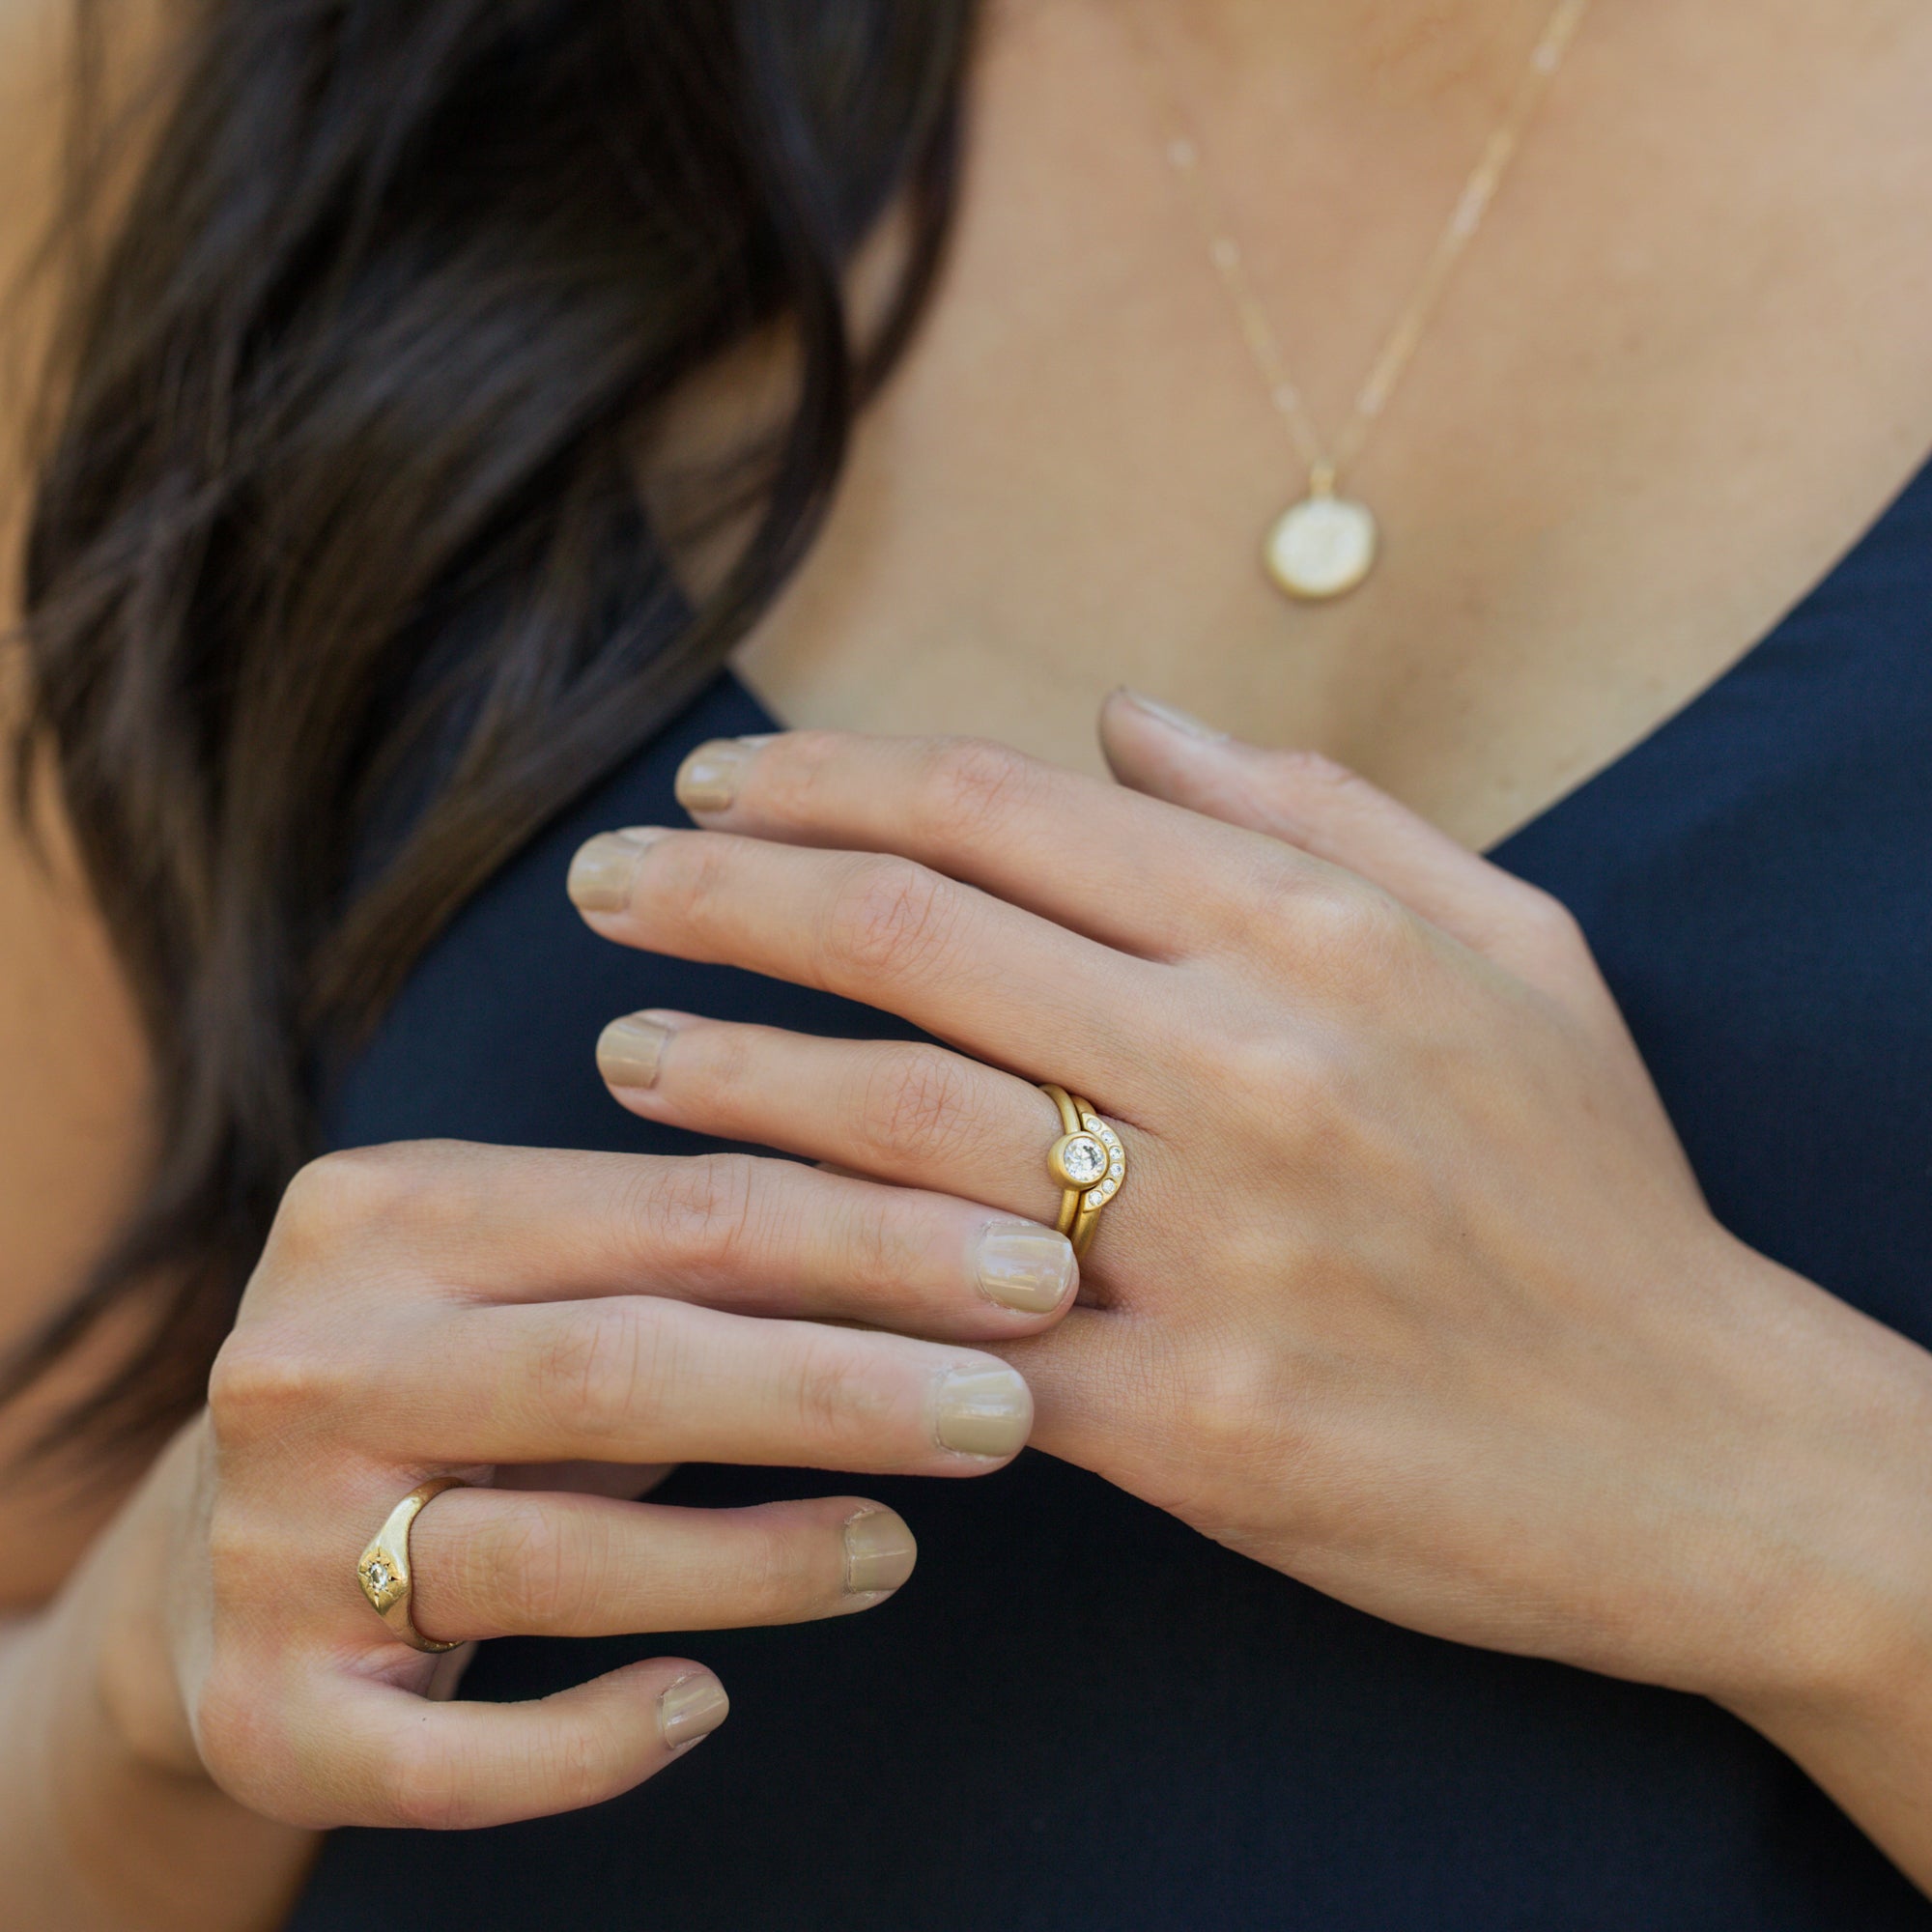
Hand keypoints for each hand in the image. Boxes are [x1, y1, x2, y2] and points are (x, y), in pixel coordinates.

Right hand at [89, 1139, 1071, 1829]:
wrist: (207, 1552)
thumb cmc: (455, 1380)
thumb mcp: (548, 1280)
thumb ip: (710, 1252)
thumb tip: (973, 1248)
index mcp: (388, 1210)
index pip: (678, 1210)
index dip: (875, 1239)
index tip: (1035, 1265)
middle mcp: (309, 1364)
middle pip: (622, 1365)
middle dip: (846, 1385)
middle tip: (1014, 1405)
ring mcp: (272, 1545)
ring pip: (557, 1557)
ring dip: (761, 1557)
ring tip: (902, 1546)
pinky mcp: (268, 1715)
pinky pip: (452, 1757)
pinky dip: (591, 1741)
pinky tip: (706, 1706)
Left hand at [565, 699, 1931, 1720]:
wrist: (1694, 1450)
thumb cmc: (1593, 1186)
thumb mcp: (1508, 948)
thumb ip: (1310, 810)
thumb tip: (1121, 717)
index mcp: (1314, 934)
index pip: (1002, 813)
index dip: (830, 785)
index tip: (720, 789)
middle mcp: (1250, 1066)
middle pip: (914, 936)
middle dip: (726, 893)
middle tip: (603, 884)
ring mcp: (1210, 1250)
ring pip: (898, 1122)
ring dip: (730, 1075)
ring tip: (620, 1048)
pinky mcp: (1181, 1422)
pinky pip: (945, 1334)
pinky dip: (817, 1287)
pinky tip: (720, 1257)